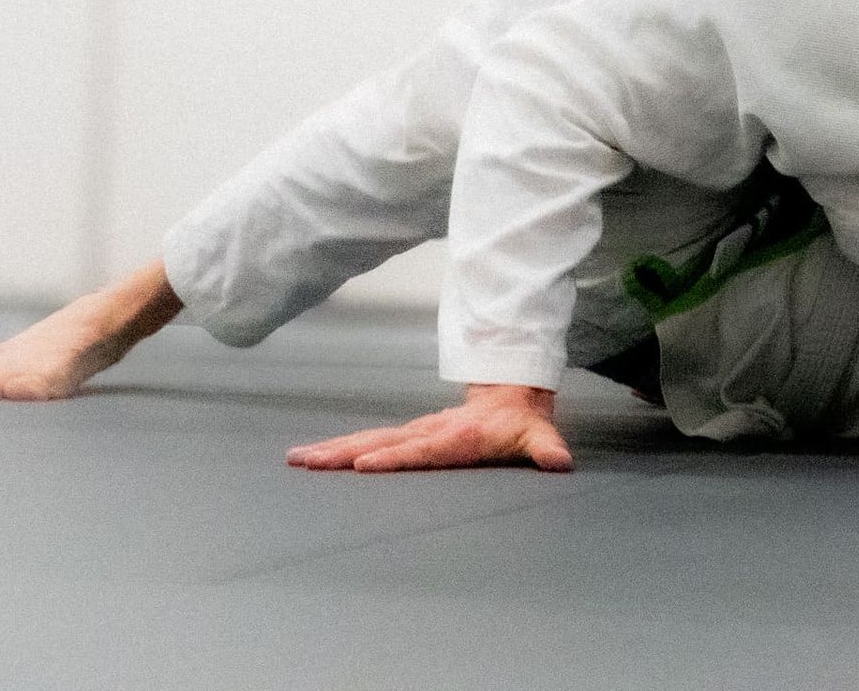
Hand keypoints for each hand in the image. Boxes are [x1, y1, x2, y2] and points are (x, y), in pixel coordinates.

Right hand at [285, 383, 573, 473]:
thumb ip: (546, 446)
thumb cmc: (519, 423)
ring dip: (333, 450)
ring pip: (368, 439)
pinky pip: (369, 441)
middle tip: (308, 461)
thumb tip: (560, 460)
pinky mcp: (406, 435)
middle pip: (383, 441)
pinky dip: (340, 449)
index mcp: (456, 436)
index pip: (422, 449)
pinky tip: (313, 458)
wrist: (509, 395)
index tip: (365, 464)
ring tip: (298, 459)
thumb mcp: (536, 433)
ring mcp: (414, 431)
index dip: (396, 457)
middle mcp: (428, 431)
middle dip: (345, 452)